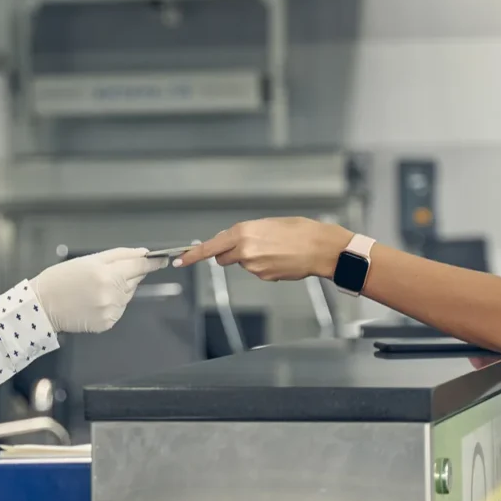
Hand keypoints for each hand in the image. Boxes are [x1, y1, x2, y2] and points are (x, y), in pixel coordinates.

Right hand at [30, 248, 164, 332]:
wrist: (42, 305)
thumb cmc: (62, 278)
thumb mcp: (89, 260)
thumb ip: (120, 255)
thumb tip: (144, 254)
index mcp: (108, 274)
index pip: (140, 267)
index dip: (153, 263)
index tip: (163, 259)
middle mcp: (112, 294)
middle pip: (134, 281)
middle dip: (126, 276)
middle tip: (104, 274)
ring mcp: (110, 311)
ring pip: (126, 296)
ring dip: (118, 290)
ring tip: (94, 289)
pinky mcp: (106, 323)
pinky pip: (118, 310)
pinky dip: (111, 304)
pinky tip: (93, 301)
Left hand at [173, 217, 352, 281]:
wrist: (321, 248)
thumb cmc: (300, 231)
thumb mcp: (269, 224)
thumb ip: (246, 233)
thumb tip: (233, 240)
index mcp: (243, 232)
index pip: (210, 246)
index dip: (192, 255)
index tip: (180, 261)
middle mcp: (244, 250)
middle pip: (222, 258)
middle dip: (229, 254)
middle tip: (250, 246)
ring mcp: (254, 266)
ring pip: (242, 264)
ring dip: (252, 258)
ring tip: (275, 249)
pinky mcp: (264, 277)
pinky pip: (257, 271)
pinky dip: (265, 266)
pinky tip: (280, 258)